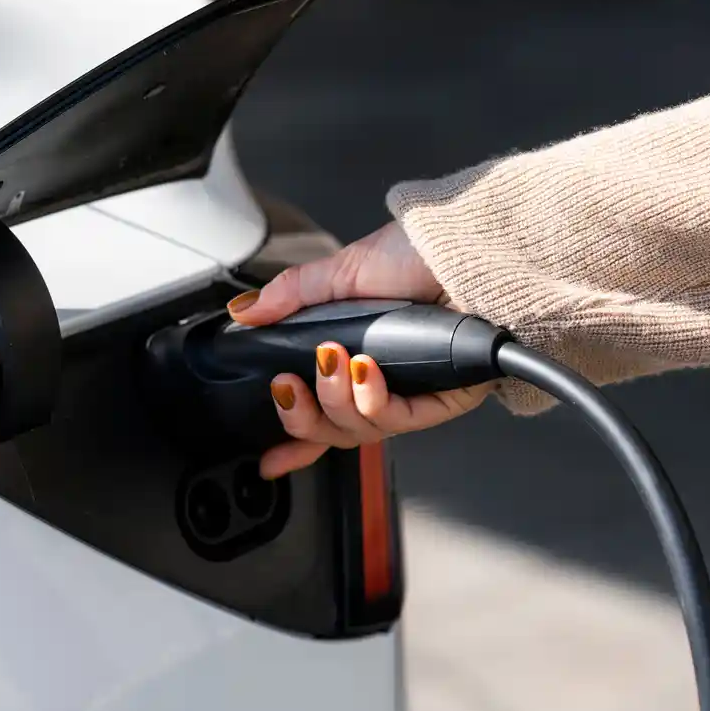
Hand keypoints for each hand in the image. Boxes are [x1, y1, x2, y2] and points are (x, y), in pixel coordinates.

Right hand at [227, 221, 493, 478]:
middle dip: (300, 417)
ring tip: (332, 360)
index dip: (294, 440)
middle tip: (287, 385)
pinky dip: (372, 399)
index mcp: (354, 358)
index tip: (268, 459)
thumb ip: (290, 295)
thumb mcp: (342, 271)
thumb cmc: (417, 255)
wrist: (464, 250)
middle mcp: (381, 384)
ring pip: (359, 431)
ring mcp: (410, 395)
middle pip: (333, 433)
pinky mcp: (442, 400)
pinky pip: (397, 421)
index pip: (320, 412)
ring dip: (334, 400)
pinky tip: (364, 371)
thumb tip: (245, 314)